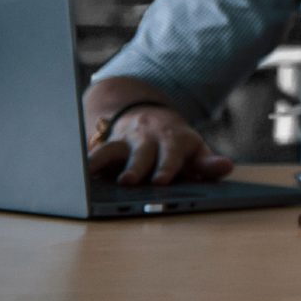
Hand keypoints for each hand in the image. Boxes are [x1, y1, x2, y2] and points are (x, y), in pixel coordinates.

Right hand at [86, 104, 231, 185]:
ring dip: (105, 162)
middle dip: (136, 166)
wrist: (151, 119)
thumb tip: (226, 167)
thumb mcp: (196, 152)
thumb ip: (208, 164)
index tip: (161, 181)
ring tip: (91, 176)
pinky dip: (85, 163)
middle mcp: (149, 139)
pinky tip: (74, 174)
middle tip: (129, 181)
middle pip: (142, 153)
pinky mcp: (108, 146)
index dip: (167, 167)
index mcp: (175, 140)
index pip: (172, 154)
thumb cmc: (177, 145)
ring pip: (114, 150)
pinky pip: (94, 153)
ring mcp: (127, 141)